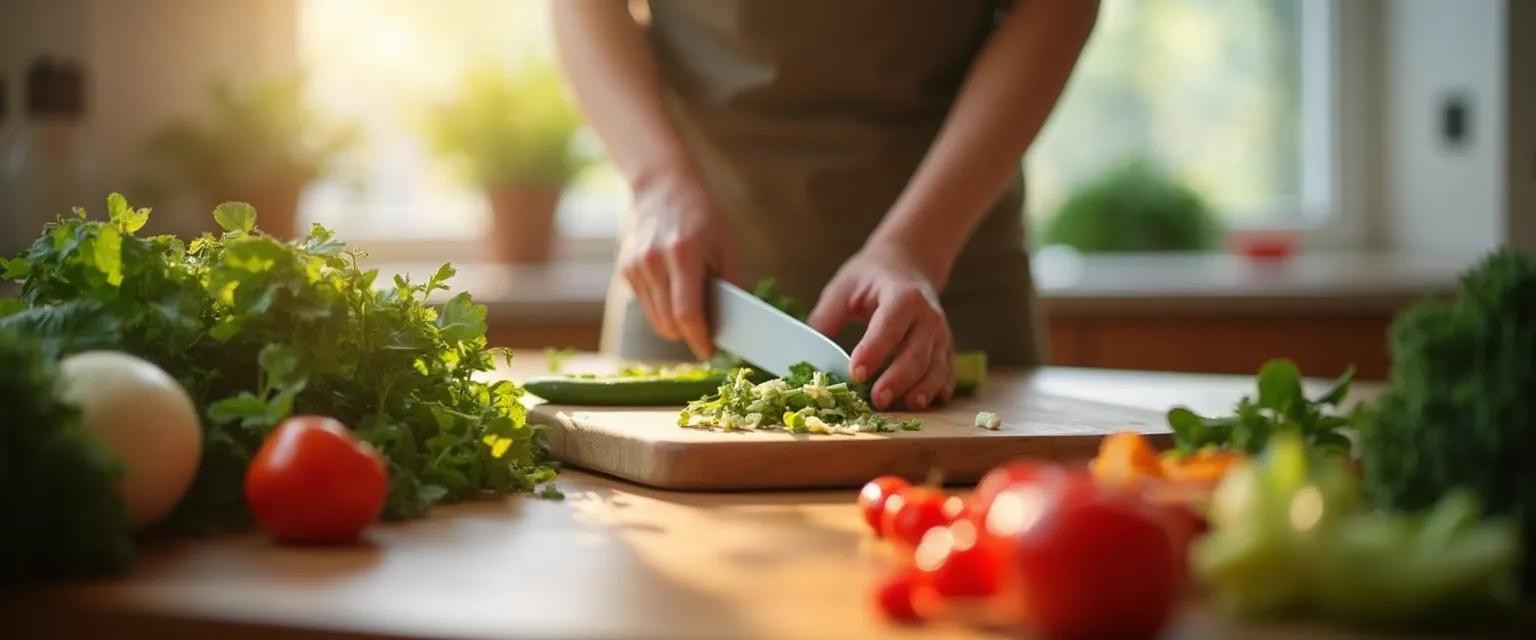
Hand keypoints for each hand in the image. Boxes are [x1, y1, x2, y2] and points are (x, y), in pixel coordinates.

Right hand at [619, 168, 738, 358]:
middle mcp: (652, 262)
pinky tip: (673, 291)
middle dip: (689, 335)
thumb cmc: (701, 215)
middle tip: (706, 333)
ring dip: (674, 325)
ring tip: (692, 310)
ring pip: (654, 319)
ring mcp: (634, 266)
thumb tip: (731, 322)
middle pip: (668, 322)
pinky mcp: (624, 270)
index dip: (699, 338)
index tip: (708, 352)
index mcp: (682, 254)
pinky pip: (645, 306)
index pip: (686, 312)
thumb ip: (730, 283)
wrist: (661, 186)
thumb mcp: (726, 244)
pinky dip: (661, 309)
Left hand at [808, 244, 954, 409]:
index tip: (855, 373)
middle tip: (877, 400)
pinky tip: (926, 403)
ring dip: (922, 389)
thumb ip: (826, 317)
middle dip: (898, 378)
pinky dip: (938, 388)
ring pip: (936, 366)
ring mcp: (941, 333)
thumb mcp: (845, 286)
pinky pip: (946, 371)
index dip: (873, 350)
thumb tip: (807, 354)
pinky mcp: (946, 347)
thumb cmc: (871, 278)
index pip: (889, 326)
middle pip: (916, 352)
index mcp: (902, 295)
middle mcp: (928, 315)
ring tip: (907, 406)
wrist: (909, 264)